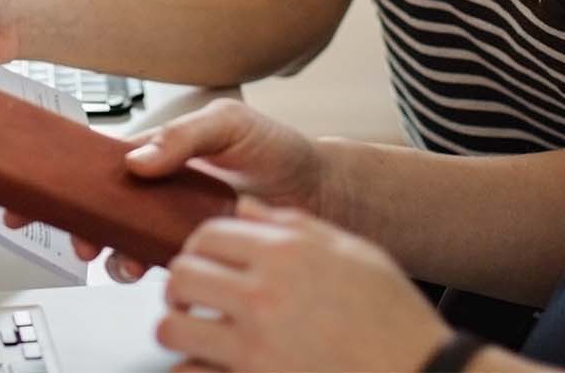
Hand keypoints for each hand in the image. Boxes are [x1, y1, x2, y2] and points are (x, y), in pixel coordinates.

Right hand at [10, 99, 330, 281]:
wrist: (315, 190)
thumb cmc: (272, 147)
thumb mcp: (227, 124)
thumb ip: (182, 137)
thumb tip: (137, 161)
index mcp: (155, 152)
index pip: (95, 164)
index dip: (58, 179)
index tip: (26, 195)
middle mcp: (155, 189)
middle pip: (97, 208)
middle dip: (74, 225)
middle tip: (74, 237)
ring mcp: (169, 222)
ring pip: (119, 241)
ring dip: (108, 253)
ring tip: (117, 257)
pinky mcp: (188, 250)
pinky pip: (152, 263)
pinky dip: (140, 268)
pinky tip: (147, 267)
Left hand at [158, 197, 449, 371]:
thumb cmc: (393, 316)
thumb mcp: (353, 252)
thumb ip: (294, 224)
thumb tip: (244, 207)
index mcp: (286, 253)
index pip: (208, 235)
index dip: (199, 247)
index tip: (205, 261)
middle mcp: (264, 294)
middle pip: (181, 274)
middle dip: (180, 284)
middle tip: (192, 296)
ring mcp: (255, 345)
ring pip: (171, 326)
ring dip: (176, 326)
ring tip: (193, 331)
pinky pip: (190, 372)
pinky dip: (190, 368)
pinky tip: (208, 364)